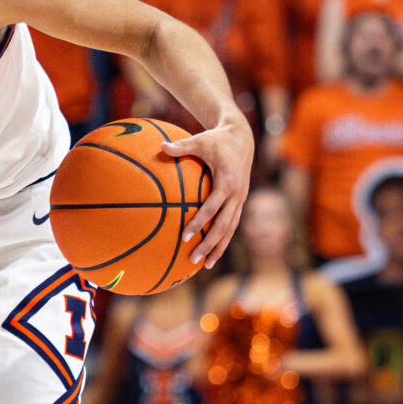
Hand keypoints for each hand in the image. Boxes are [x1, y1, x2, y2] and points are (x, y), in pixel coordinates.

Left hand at [163, 108, 254, 268]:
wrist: (242, 137)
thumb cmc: (217, 139)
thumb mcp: (200, 140)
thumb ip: (180, 146)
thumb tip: (160, 146)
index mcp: (227, 182)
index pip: (212, 207)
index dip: (199, 223)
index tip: (185, 236)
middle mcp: (237, 194)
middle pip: (223, 225)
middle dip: (209, 244)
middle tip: (192, 259)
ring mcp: (241, 199)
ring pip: (231, 229)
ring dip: (219, 248)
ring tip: (205, 266)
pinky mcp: (241, 201)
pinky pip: (232, 224)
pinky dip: (224, 239)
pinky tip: (213, 253)